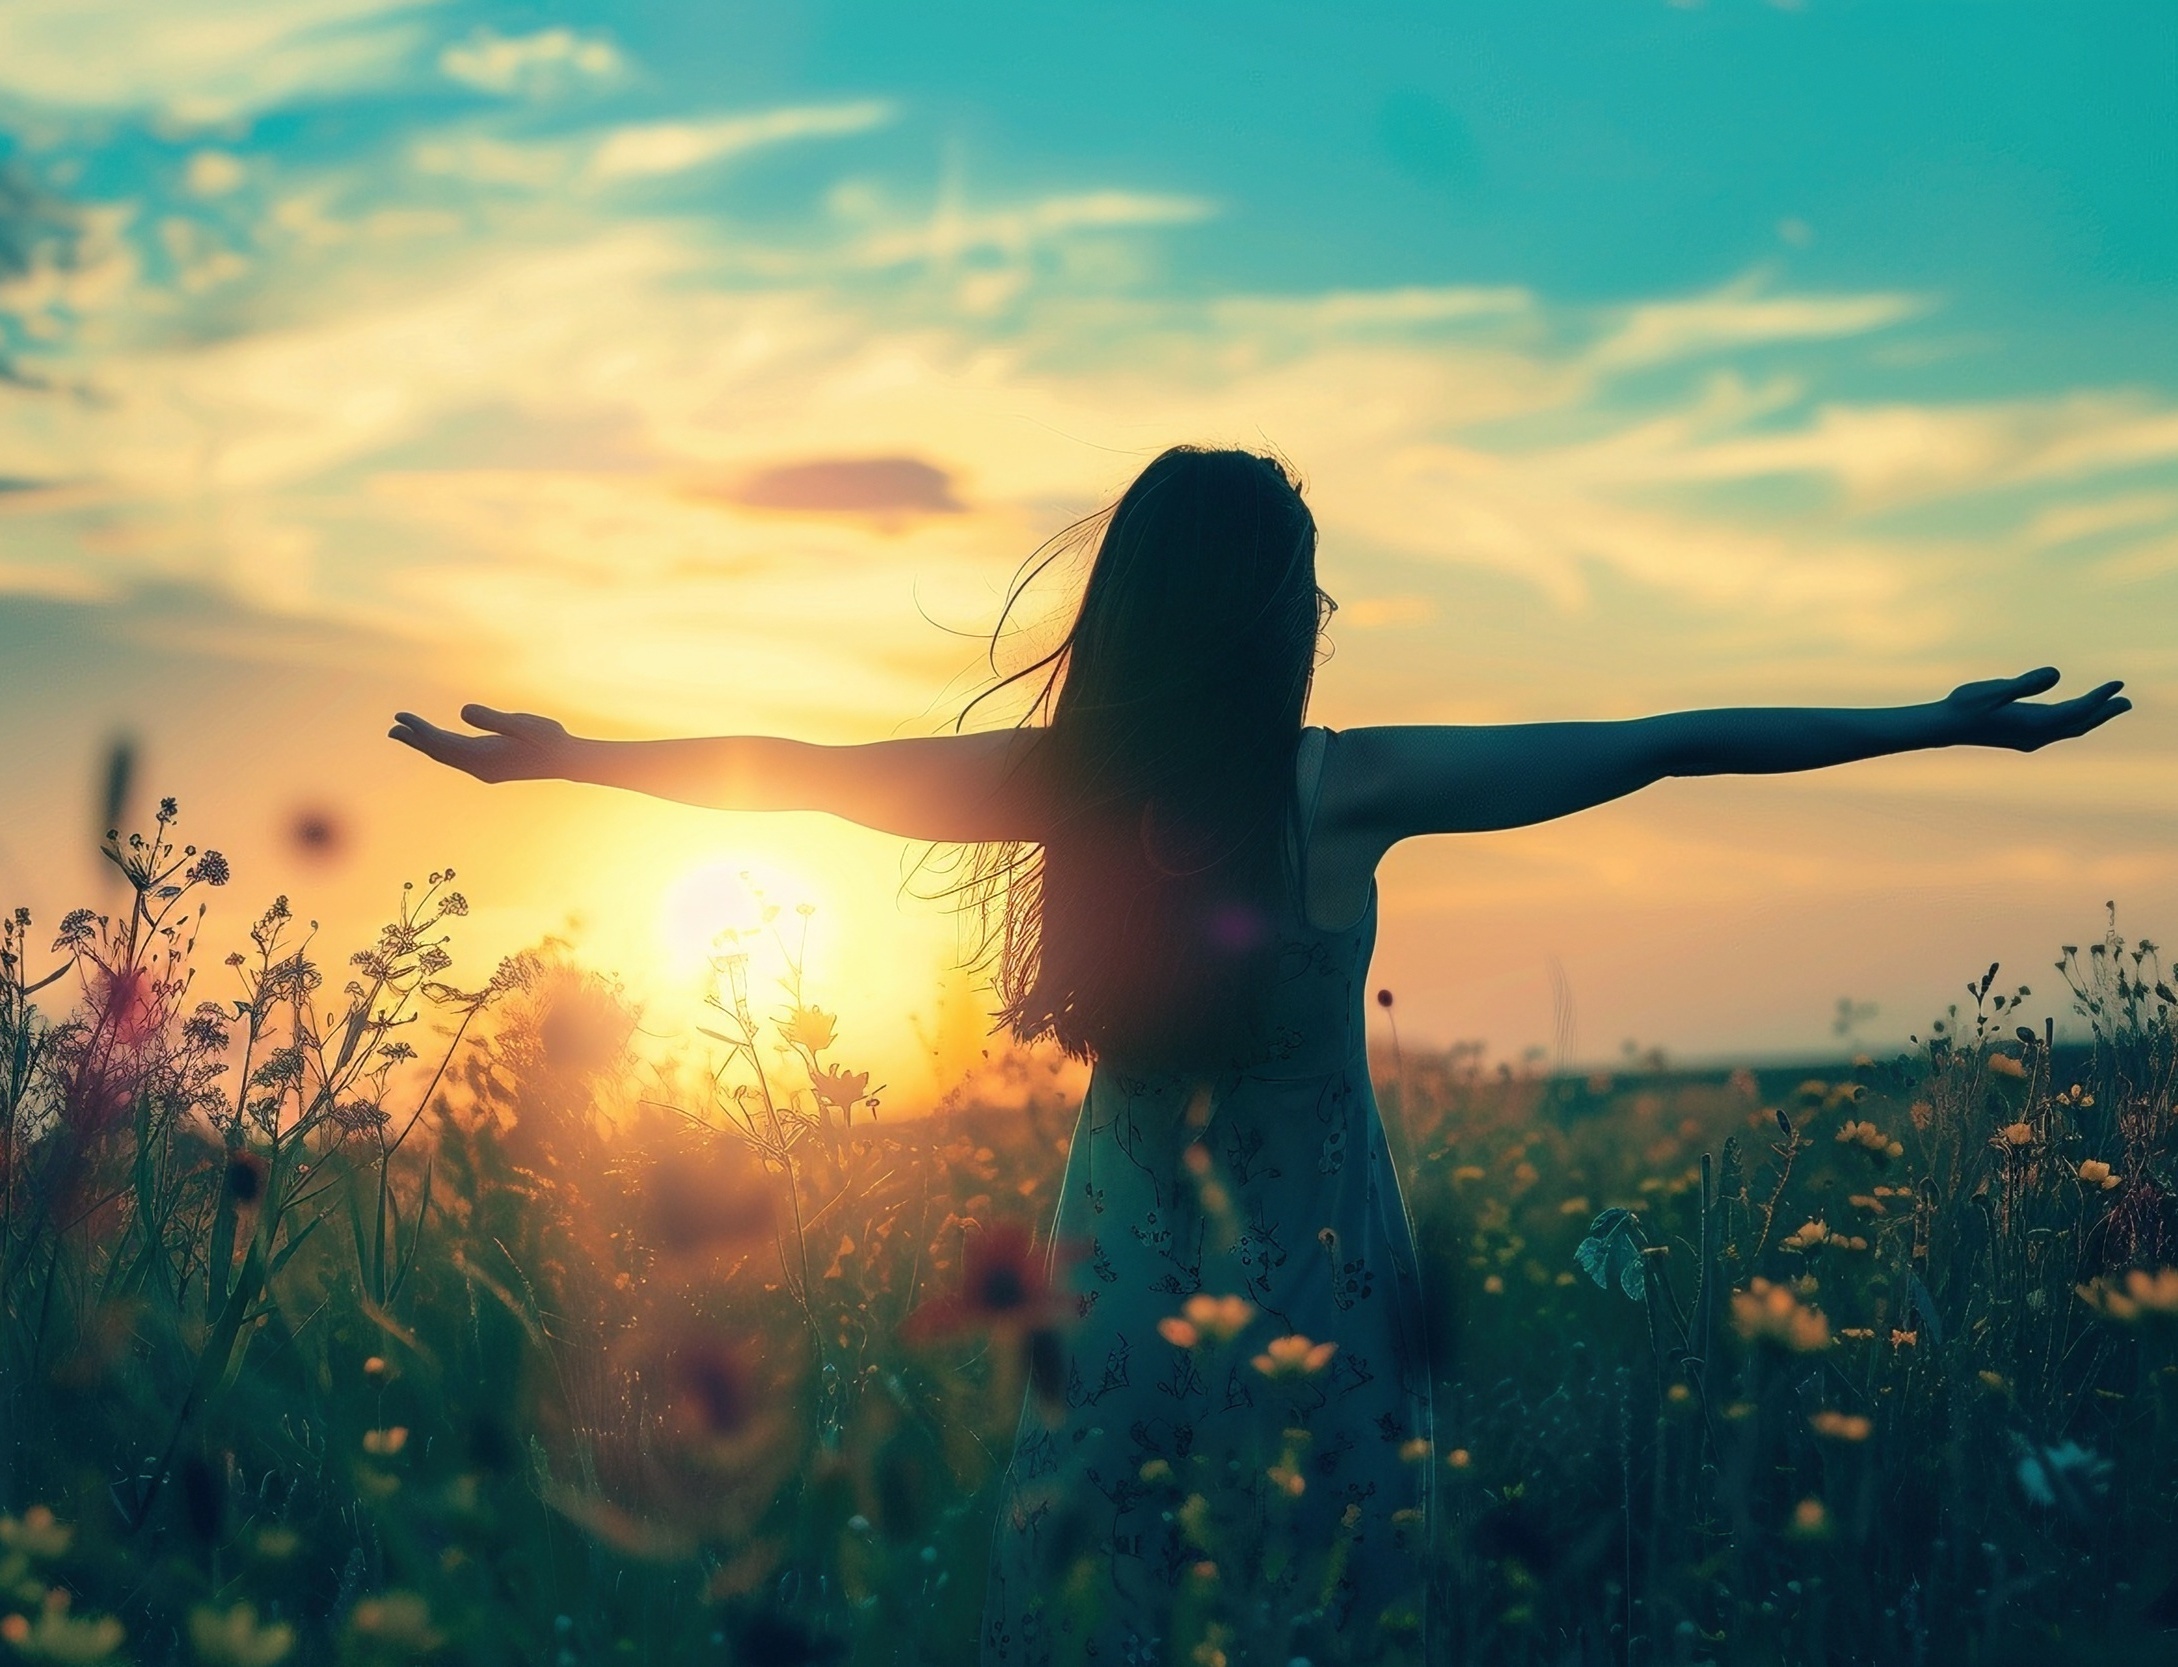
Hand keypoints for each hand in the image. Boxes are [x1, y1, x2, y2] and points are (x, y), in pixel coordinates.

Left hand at [388, 705, 575, 782]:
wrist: (566, 760)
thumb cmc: (547, 738)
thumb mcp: (522, 723)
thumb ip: (493, 718)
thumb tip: (463, 712)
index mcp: (484, 757)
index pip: (442, 743)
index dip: (419, 731)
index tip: (401, 718)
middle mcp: (480, 767)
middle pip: (439, 753)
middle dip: (415, 739)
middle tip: (391, 728)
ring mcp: (484, 770)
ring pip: (446, 756)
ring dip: (425, 744)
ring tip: (403, 733)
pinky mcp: (489, 767)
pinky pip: (457, 757)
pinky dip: (441, 747)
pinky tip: (436, 740)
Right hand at [1940, 668, 2130, 751]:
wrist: (1945, 726)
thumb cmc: (1966, 705)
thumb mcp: (1995, 689)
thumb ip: (2026, 683)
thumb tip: (2056, 674)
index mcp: (2033, 724)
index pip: (2076, 711)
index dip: (2099, 698)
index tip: (2118, 684)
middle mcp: (2036, 736)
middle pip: (2080, 724)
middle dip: (2104, 713)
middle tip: (2127, 701)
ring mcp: (2031, 739)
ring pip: (2071, 729)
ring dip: (2092, 717)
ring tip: (2111, 706)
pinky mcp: (2024, 737)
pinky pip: (2059, 730)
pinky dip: (2075, 720)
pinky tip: (2075, 712)